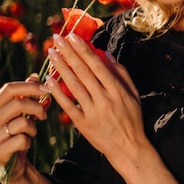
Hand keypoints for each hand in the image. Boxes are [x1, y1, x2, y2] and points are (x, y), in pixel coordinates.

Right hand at [0, 74, 48, 179]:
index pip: (8, 89)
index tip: (47, 89)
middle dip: (37, 107)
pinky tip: (23, 145)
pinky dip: (28, 141)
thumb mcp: (22, 113)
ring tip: (29, 133)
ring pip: (22, 122)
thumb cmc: (17, 134)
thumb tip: (34, 76)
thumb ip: (26, 96)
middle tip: (44, 114)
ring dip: (33, 127)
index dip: (30, 86)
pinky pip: (22, 139)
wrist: (12, 162)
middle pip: (17, 104)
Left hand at [45, 33, 145, 167]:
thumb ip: (122, 74)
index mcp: (117, 90)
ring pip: (73, 85)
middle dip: (68, 53)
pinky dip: (58, 92)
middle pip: (83, 72)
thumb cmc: (132, 119)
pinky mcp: (83, 123)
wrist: (128, 147)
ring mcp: (93, 111)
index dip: (83, 50)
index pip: (97, 65)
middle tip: (57, 39)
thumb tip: (107, 55)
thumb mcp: (133, 94)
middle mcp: (104, 98)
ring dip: (60, 68)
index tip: (73, 37)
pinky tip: (49, 80)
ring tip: (51, 54)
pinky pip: (68, 105)